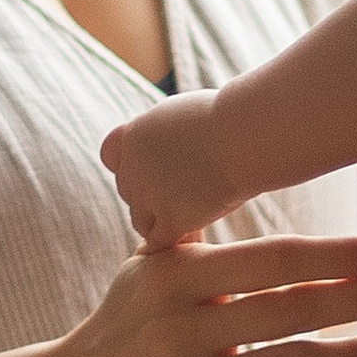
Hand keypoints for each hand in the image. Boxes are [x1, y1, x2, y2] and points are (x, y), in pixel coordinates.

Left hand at [101, 89, 235, 246]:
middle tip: (187, 191)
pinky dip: (174, 240)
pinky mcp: (170, 220)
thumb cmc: (229, 120)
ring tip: (193, 213)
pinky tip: (193, 235)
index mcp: (134, 134)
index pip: (111, 156)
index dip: (129, 165)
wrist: (245, 136)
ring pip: (140, 220)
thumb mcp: (183, 114)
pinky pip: (159, 241)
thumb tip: (165, 148)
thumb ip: (165, 134)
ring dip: (160, 220)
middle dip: (151, 193)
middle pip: (128, 190)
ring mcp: (149, 196)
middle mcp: (133, 166)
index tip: (155, 166)